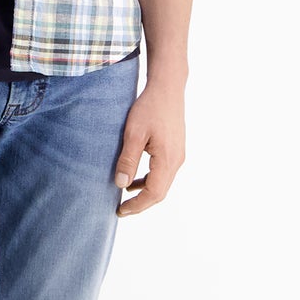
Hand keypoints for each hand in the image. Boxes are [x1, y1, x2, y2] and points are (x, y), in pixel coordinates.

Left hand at [113, 80, 185, 216]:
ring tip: (125, 197)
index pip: (154, 193)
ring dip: (145, 193)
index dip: (137, 205)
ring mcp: (178, 155)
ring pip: (163, 184)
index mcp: (167, 159)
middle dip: (141, 204)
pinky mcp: (176, 150)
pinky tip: (134, 179)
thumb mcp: (133, 133)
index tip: (121, 211)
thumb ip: (128, 160)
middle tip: (121, 210)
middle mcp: (177, 161)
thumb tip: (120, 184)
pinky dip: (149, 181)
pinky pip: (163, 173)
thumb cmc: (149, 107)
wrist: (167, 88)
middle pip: (160, 192)